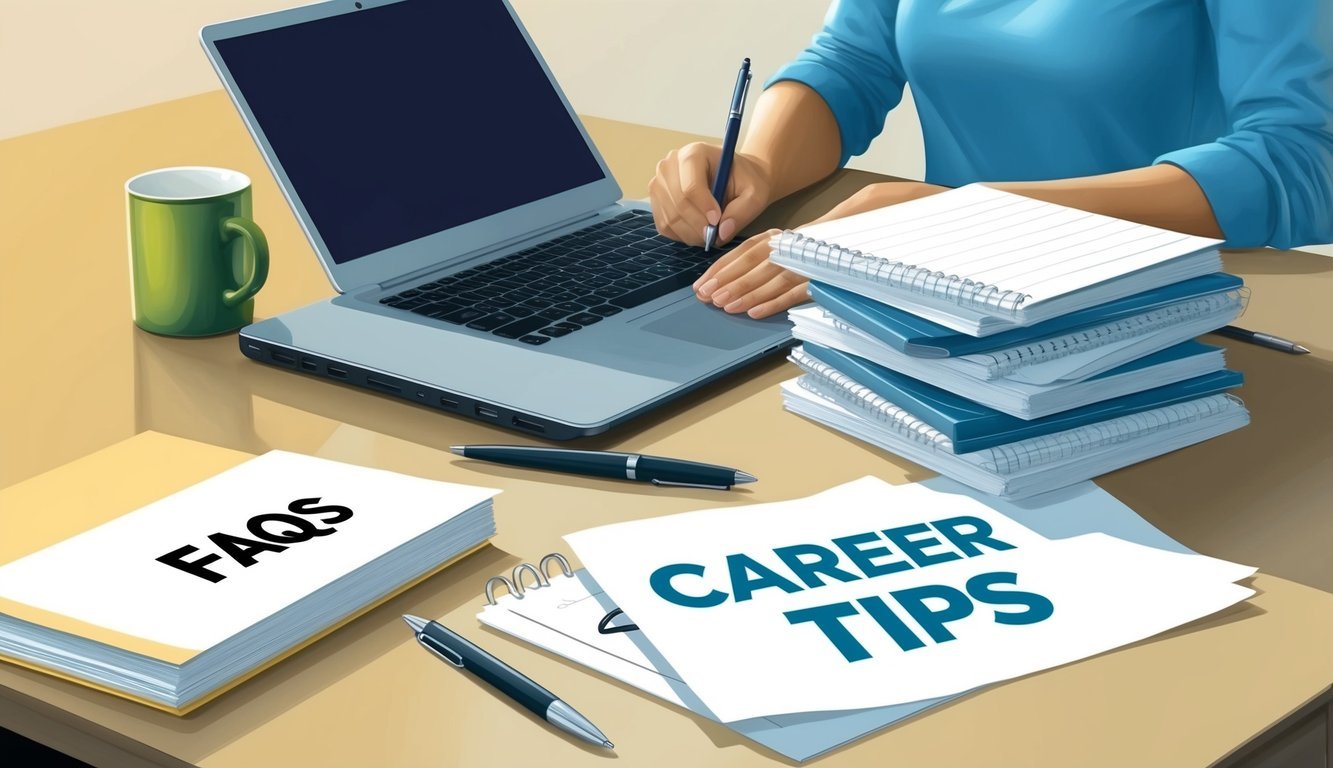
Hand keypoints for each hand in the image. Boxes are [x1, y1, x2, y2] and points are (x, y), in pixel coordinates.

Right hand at [648, 142, 773, 245]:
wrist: (737, 178)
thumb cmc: (745, 181)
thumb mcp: (755, 194)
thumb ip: (742, 212)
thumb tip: (721, 233)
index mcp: (695, 153)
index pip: (690, 186)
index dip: (703, 208)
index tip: (718, 221)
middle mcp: (671, 164)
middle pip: (678, 204)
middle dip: (698, 226)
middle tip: (715, 235)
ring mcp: (659, 182)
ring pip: (670, 218)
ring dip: (691, 233)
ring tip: (711, 234)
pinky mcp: (657, 201)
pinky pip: (664, 226)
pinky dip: (682, 235)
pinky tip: (698, 231)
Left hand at [694, 181, 949, 318]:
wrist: (933, 208)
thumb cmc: (895, 218)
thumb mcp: (855, 228)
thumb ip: (826, 246)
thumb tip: (796, 271)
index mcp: (813, 233)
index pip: (762, 246)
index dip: (733, 263)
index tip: (710, 281)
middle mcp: (817, 240)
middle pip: (762, 259)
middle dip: (730, 279)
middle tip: (704, 297)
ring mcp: (829, 252)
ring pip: (778, 273)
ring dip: (747, 291)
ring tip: (722, 306)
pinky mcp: (844, 264)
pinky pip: (807, 283)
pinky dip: (780, 298)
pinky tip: (757, 312)